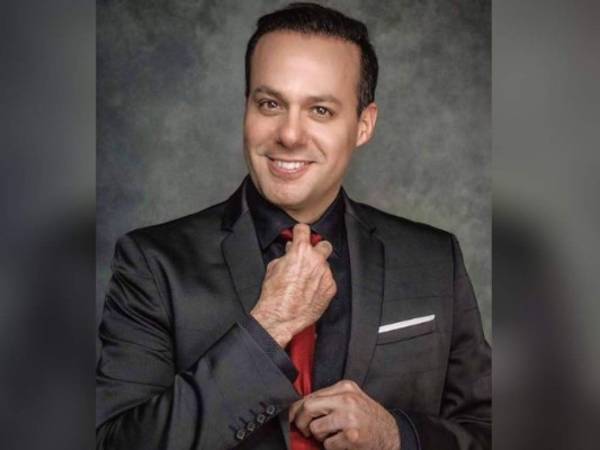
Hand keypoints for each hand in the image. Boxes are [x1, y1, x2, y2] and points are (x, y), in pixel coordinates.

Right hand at [251, 223, 336, 346]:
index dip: (300, 231)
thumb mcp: (273, 268)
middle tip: (309, 256)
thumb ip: (285, 256)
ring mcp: (325, 274)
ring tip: (306, 280)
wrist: (281, 316)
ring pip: (326, 265)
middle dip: (317, 249)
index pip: (304, 229)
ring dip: (318, 269)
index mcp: (300, 251)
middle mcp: (316, 260)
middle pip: (324, 245)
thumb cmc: (275, 295)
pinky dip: (321, 283)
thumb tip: (289, 252)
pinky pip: (328, 280)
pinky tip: (310, 290)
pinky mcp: (331, 288)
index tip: (300, 234)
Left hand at [289, 380, 400, 449]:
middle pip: (309, 408)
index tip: (291, 418)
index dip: (296, 409)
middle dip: (301, 423)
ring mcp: (350, 417)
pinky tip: (344, 444)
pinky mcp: (352, 436)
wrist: (391, 435)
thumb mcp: (352, 400)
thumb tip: (299, 408)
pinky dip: (332, 448)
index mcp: (345, 387)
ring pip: (316, 428)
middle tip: (306, 431)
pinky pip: (328, 444)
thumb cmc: (368, 419)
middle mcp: (347, 399)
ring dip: (320, 438)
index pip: (311, 395)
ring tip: (333, 437)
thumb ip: (330, 400)